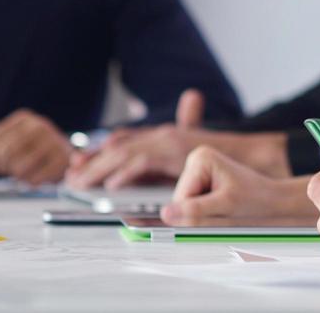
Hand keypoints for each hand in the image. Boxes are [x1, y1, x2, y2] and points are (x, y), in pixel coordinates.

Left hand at [0, 108, 68, 183]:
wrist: (69, 156)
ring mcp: (52, 141)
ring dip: (16, 176)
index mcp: (23, 119)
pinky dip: (29, 182)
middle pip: (4, 152)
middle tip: (5, 171)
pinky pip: (33, 178)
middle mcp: (39, 125)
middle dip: (1, 167)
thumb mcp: (12, 143)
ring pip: (18, 167)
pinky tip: (36, 176)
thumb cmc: (35, 151)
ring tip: (23, 173)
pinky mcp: (61, 160)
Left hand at [65, 89, 207, 188]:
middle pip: (118, 146)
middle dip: (92, 161)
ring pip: (125, 153)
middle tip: (71, 176)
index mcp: (164, 136)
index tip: (78, 164)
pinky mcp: (174, 152)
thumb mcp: (186, 162)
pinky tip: (112, 184)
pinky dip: (127, 172)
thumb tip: (133, 182)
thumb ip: (162, 168)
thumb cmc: (220, 165)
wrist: (248, 156)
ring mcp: (168, 141)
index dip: (99, 152)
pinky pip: (145, 162)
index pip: (124, 140)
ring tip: (82, 183)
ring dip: (101, 169)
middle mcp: (163, 134)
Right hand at [160, 146, 315, 225]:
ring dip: (202, 213)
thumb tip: (165, 214)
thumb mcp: (225, 206)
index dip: (195, 212)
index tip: (219, 210)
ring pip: (185, 206)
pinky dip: (205, 211)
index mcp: (200, 159)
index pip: (180, 198)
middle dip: (198, 212)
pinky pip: (192, 205)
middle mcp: (195, 160)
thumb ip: (194, 211)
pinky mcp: (200, 182)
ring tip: (224, 207)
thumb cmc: (255, 199)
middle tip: (223, 210)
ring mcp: (197, 171)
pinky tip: (221, 206)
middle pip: (180, 201)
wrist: (272, 200)